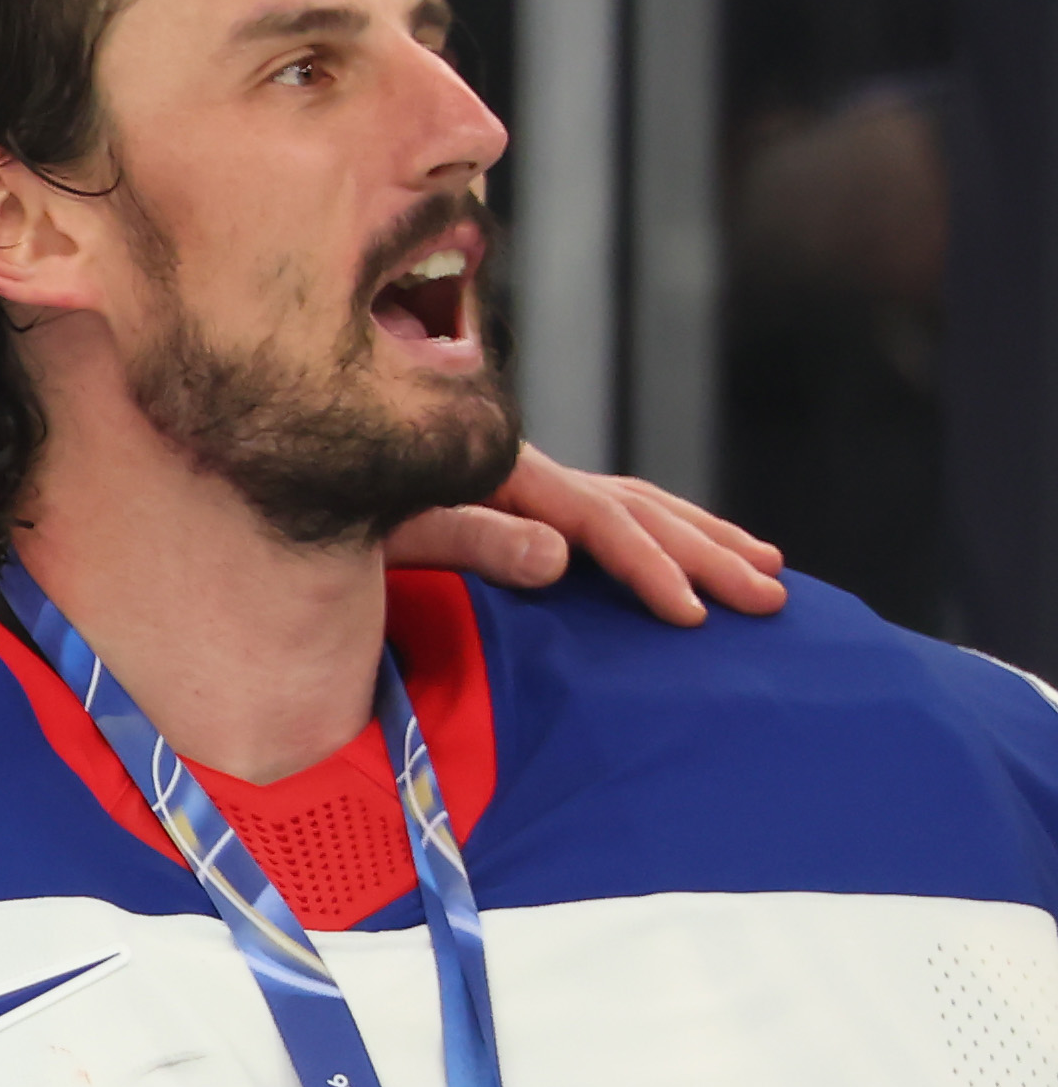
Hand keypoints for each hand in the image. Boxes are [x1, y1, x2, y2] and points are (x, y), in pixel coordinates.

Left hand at [383, 443, 787, 624]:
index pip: (601, 521)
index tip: (691, 614)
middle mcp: (535, 474)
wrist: (315, 472)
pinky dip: (666, 531)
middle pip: (641, 509)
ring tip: (769, 569)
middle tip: (771, 600)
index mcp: (508, 474)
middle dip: (710, 555)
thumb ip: (473, 536)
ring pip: (644, 506)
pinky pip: (618, 513)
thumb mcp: (397, 525)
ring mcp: (537, 487)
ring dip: (707, 538)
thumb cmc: (345, 506)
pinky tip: (697, 551)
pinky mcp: (530, 502)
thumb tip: (561, 556)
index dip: (649, 567)